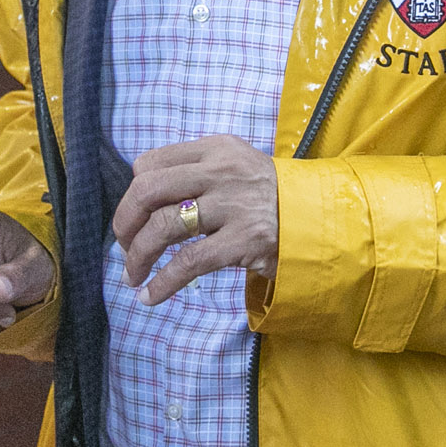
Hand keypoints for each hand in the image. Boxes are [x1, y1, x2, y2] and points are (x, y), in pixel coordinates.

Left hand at [110, 135, 278, 305]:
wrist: (322, 219)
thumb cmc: (269, 197)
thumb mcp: (235, 166)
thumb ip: (196, 172)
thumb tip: (142, 194)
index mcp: (214, 149)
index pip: (149, 163)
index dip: (132, 192)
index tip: (135, 216)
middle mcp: (221, 171)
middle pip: (147, 191)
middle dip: (124, 222)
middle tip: (122, 246)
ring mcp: (233, 206)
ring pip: (163, 227)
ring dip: (137, 256)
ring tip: (132, 274)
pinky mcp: (243, 241)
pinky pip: (188, 263)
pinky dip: (162, 283)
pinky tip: (149, 296)